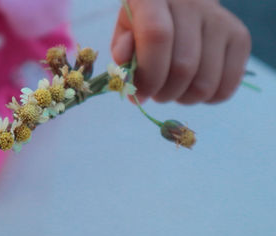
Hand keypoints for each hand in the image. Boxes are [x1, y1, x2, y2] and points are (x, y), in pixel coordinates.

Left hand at [111, 0, 250, 103]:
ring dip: (183, 99)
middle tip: (155, 93)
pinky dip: (207, 99)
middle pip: (183, 66)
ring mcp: (221, 20)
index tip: (139, 96)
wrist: (179, 7)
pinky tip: (193, 88)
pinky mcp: (239, 37)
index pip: (157, 36)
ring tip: (173, 89)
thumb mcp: (125, 30)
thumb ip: (122, 51)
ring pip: (205, 82)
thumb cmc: (145, 23)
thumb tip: (129, 78)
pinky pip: (227, 86)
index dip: (148, 75)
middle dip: (164, 93)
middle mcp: (193, 3)